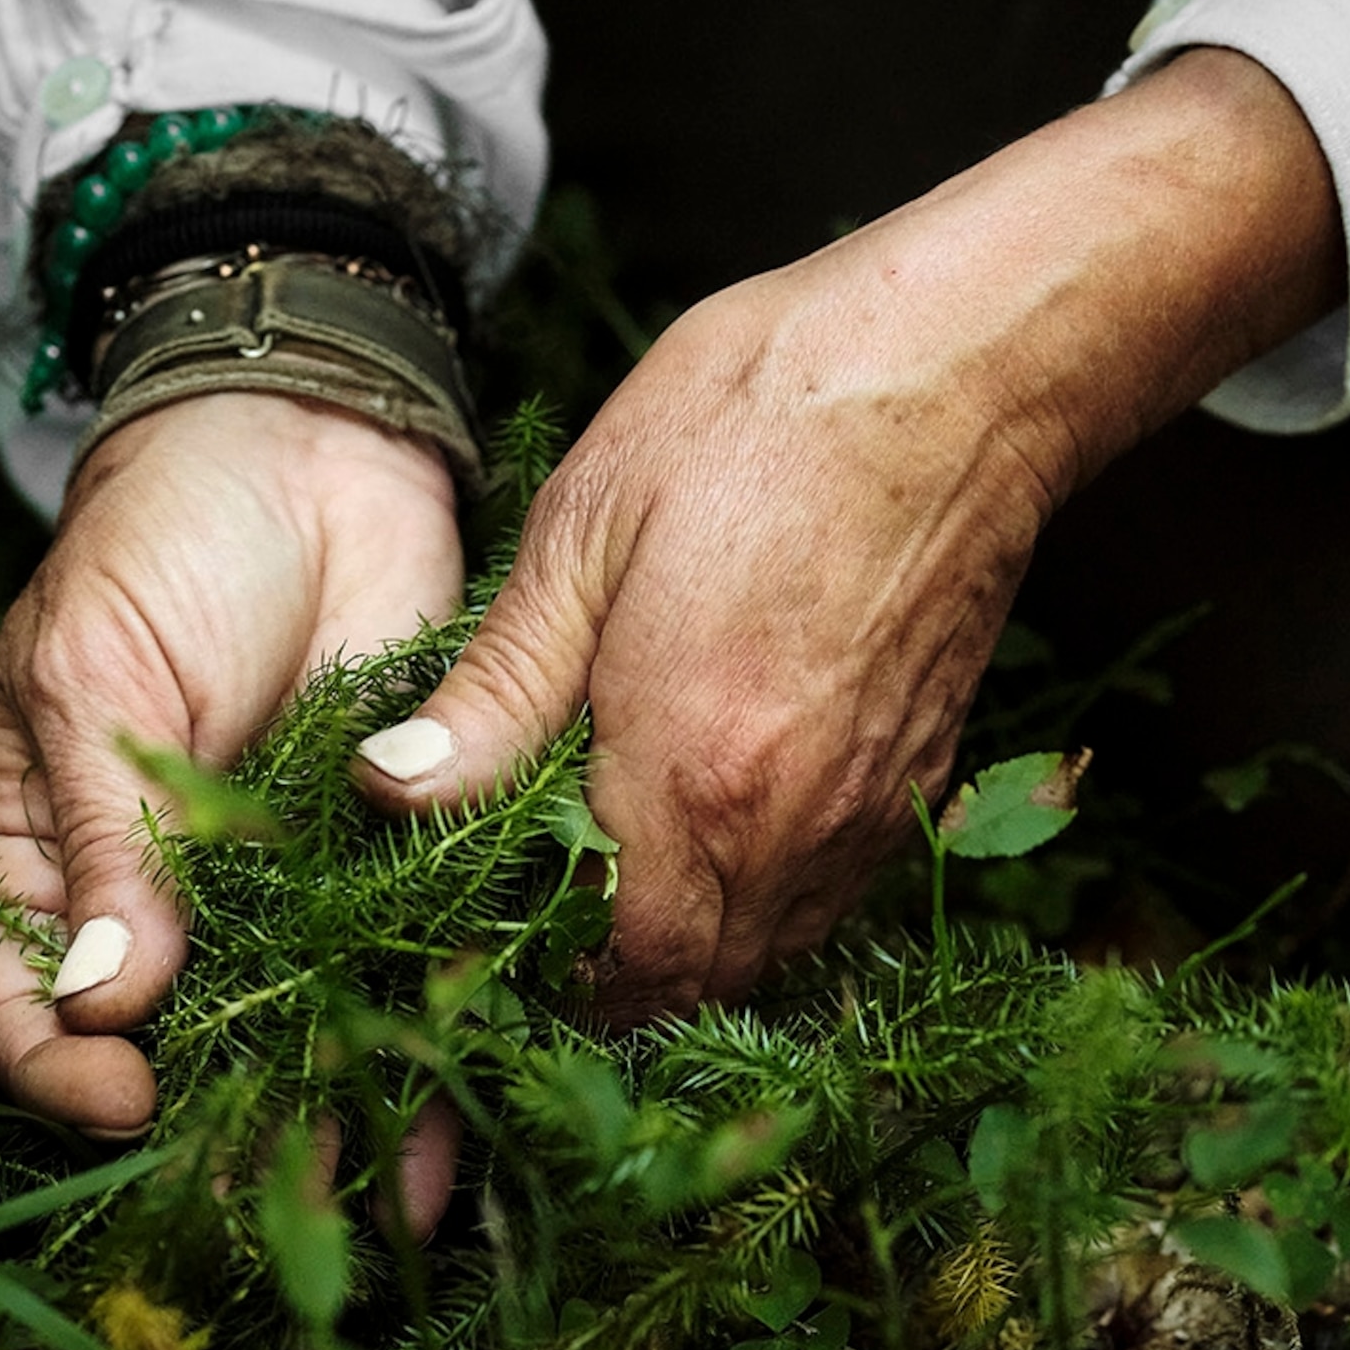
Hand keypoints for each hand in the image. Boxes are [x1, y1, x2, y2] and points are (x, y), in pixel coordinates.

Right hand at [0, 392, 460, 1152]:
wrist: (311, 442)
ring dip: (341, 1114)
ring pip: (299, 1031)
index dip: (61, 1066)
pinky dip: (431, 1035)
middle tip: (263, 1202)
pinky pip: (405, 969)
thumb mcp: (98, 676)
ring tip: (390, 1192)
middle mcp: (160, 898)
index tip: (123, 1099)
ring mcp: (279, 889)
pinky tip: (460, 1099)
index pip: (20, 997)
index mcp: (45, 855)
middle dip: (218, 1129)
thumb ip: (111, 838)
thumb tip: (103, 997)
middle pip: (170, 1047)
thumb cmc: (164, 541)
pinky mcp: (389, 862)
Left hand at [352, 49, 1344, 1016]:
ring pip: (771, 953)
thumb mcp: (587, 524)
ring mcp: (867, 809)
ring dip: (695, 947)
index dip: (553, 976)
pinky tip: (719, 839)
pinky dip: (769, 904)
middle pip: (695, 981)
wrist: (959, 367)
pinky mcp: (921, 780)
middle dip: (617, 980)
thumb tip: (390, 790)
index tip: (499, 942)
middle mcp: (788, 822)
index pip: (615, 960)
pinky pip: (834, 899)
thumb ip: (497, 685)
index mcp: (689, 768)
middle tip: (547, 925)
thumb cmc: (760, 415)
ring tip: (623, 895)